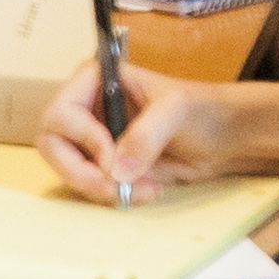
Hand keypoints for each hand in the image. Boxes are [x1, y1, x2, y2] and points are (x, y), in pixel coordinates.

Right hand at [40, 65, 278, 204]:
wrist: (224, 138)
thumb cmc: (202, 109)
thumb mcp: (176, 110)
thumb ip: (146, 134)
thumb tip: (116, 170)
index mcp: (94, 81)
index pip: (60, 113)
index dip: (81, 138)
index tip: (110, 156)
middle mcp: (86, 110)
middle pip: (53, 148)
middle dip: (81, 174)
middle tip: (113, 190)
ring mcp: (92, 141)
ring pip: (70, 173)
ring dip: (103, 190)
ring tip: (146, 190)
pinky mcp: (105, 168)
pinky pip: (92, 189)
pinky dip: (116, 197)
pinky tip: (149, 191)